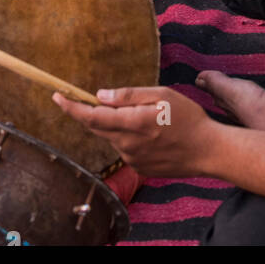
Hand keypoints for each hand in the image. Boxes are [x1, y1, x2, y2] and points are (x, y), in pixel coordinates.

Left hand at [53, 85, 217, 176]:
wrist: (206, 150)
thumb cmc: (187, 117)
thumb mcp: (161, 95)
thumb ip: (129, 96)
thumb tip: (100, 96)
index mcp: (133, 123)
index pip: (92, 117)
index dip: (72, 108)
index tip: (57, 97)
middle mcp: (128, 144)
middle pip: (98, 127)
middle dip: (90, 112)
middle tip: (94, 98)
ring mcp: (132, 159)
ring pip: (112, 137)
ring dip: (116, 124)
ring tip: (144, 116)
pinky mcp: (138, 168)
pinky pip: (124, 148)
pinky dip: (127, 136)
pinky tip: (150, 133)